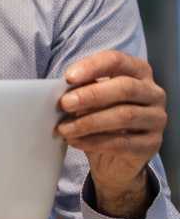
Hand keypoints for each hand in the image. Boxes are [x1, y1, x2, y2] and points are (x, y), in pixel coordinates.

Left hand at [59, 51, 165, 218]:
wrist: (114, 157)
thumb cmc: (100, 117)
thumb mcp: (90, 99)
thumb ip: (82, 90)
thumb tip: (62, 91)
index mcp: (138, 72)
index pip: (117, 60)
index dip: (92, 67)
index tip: (68, 77)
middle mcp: (153, 93)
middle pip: (125, 87)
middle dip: (91, 95)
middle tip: (64, 104)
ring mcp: (156, 118)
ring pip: (124, 116)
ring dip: (89, 122)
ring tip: (64, 129)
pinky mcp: (152, 144)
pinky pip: (123, 142)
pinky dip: (94, 142)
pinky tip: (75, 141)